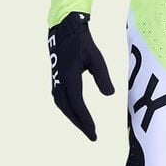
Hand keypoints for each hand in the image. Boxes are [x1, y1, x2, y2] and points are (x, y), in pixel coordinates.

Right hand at [47, 11, 114, 140]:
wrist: (65, 30)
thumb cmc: (83, 42)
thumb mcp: (96, 57)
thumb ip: (102, 76)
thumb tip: (110, 94)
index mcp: (70, 77)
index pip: (78, 105)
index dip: (86, 120)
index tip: (94, 132)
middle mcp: (60, 82)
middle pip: (69, 110)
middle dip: (80, 124)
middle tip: (92, 135)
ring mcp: (56, 81)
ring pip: (63, 106)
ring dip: (73, 118)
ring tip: (85, 126)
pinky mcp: (55, 79)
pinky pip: (60, 100)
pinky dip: (68, 110)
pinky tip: (74, 112)